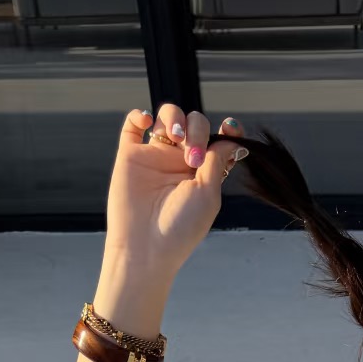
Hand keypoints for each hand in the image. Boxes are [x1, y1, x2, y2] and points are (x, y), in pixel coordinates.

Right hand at [103, 106, 249, 281]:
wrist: (145, 246)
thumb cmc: (180, 228)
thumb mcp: (209, 194)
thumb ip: (218, 161)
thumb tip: (231, 138)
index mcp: (203, 173)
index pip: (217, 141)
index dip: (226, 130)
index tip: (230, 127)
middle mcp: (180, 162)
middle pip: (194, 124)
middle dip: (198, 130)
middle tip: (192, 157)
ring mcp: (155, 157)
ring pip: (168, 117)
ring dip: (175, 118)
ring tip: (176, 137)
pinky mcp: (131, 155)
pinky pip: (133, 124)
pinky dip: (139, 115)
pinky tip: (148, 121)